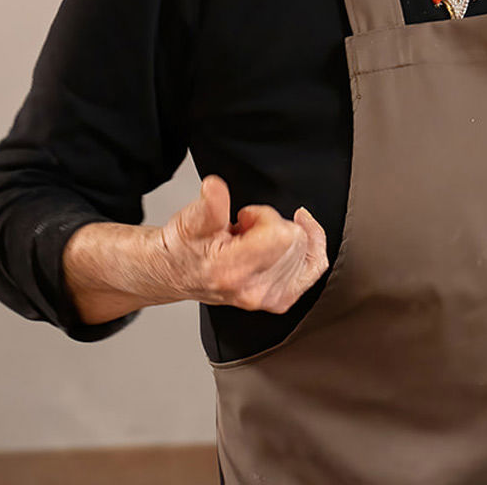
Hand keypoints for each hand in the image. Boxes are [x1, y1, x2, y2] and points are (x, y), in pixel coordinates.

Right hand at [159, 175, 328, 312]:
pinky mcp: (279, 299)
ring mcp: (268, 298)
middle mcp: (253, 289)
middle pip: (296, 241)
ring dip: (284, 239)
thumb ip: (209, 205)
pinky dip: (310, 249)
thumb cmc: (181, 249)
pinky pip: (315, 268)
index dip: (265, 216)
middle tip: (246, 229)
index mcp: (232, 270)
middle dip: (274, 225)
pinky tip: (294, 239)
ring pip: (308, 251)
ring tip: (253, 241)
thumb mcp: (189, 221)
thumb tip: (214, 187)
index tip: (246, 217)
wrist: (172, 273)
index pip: (280, 235)